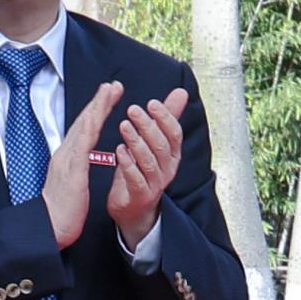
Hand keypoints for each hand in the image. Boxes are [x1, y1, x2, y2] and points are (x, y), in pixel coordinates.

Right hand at [42, 81, 109, 247]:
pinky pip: (80, 148)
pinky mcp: (71, 172)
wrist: (50, 227)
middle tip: (112, 85)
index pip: (84, 129)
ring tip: (108, 92)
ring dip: (96, 108)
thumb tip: (81, 159)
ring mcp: (67, 161)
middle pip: (83, 122)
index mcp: (68, 157)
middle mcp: (65, 154)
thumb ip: (76, 168)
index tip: (108, 96)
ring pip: (82, 129)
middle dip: (98, 102)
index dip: (96, 111)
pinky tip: (95, 119)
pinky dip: (87, 131)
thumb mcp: (72, 183)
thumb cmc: (62, 210)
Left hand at [101, 90, 190, 244]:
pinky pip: (136, 179)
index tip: (152, 103)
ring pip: (149, 161)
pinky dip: (128, 164)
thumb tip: (181, 92)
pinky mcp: (141, 195)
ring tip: (124, 126)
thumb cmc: (144, 170)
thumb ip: (168, 117)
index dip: (165, 117)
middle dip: (148, 126)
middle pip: (162, 145)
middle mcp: (168, 169)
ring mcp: (155, 184)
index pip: (175, 133)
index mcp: (173, 154)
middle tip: (132, 110)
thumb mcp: (156, 141)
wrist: (135, 208)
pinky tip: (119, 150)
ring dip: (136, 142)